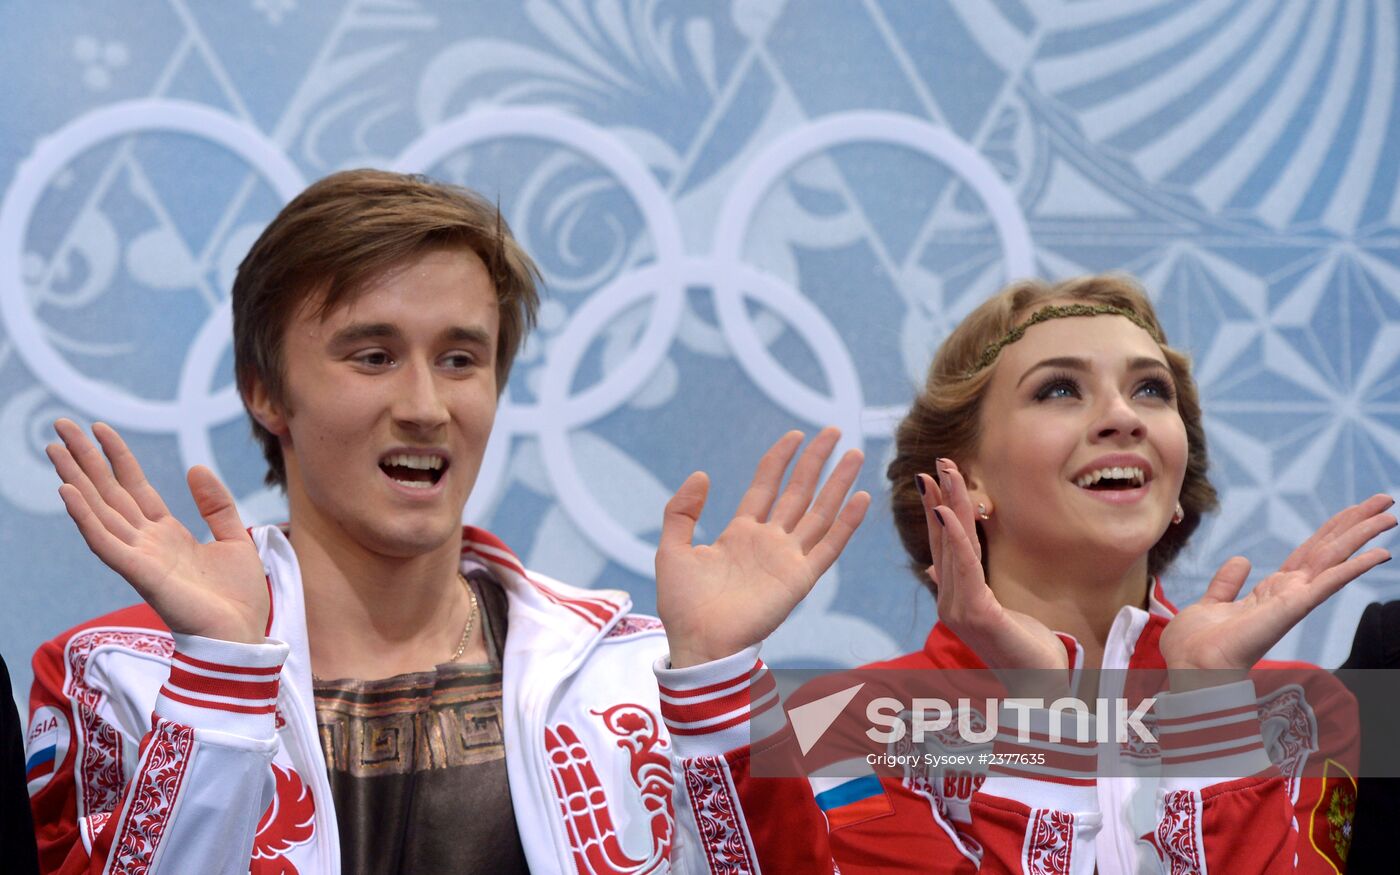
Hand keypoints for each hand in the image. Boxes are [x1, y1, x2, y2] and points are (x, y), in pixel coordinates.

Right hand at [47, 419, 268, 643]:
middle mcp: (147, 543)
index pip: (135, 488)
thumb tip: (196, 468)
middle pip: (109, 493)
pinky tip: (68, 492)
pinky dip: (85, 517)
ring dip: (76, 479)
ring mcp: (140, 557)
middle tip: (60, 426)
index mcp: (168, 534)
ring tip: (55, 449)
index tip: (99, 428)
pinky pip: (105, 542)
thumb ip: (217, 505)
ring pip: (99, 511)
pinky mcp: (139, 574)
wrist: (241, 636)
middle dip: (86, 460)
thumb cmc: (237, 598)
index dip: (118, 458)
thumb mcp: (236, 540)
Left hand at [656, 428, 869, 668]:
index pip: (766, 486)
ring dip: (838, 483)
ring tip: (856, 454)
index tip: (795, 435)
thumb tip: (701, 475)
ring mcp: (787, 559)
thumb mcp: (672, 550)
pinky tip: (859, 497)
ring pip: (820, 512)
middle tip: (835, 432)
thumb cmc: (683, 605)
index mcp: (740, 534)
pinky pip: (828, 546)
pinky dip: (846, 523)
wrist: (699, 643)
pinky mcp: (800, 578)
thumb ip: (681, 512)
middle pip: (799, 492)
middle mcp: (769, 542)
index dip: (780, 459)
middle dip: (816, 461)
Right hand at [921, 459, 1068, 696]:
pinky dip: (955, 537)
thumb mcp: (995, 609)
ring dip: (948, 506)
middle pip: (944, 541)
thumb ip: (967, 583)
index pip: (943, 546)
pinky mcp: (975, 614)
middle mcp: (949, 603)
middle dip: (940, 499)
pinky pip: (964, 568)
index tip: (930, 479)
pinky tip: (950, 513)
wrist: (1042, 687)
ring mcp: (958, 610)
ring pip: (953, 547)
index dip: (936, 511)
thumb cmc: (1025, 650)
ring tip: (944, 475)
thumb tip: (932, 564)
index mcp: (954, 600)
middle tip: (936, 464)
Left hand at [1162, 494, 1394, 688]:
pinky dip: (1355, 567)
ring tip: (1389, 514)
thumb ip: (1227, 583)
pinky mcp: (1291, 608)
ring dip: (1362, 536)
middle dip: (1356, 524)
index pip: (1308, 553)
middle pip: (1328, 550)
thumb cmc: (1197, 646)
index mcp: (1271, 592)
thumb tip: (1241, 560)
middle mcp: (1288, 595)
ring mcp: (1293, 602)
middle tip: (1385, 500)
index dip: (1331, 530)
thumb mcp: (1211, 604)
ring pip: (1334, 560)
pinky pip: (1328, 583)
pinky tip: (1379, 552)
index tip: (1355, 509)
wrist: (1190, 667)